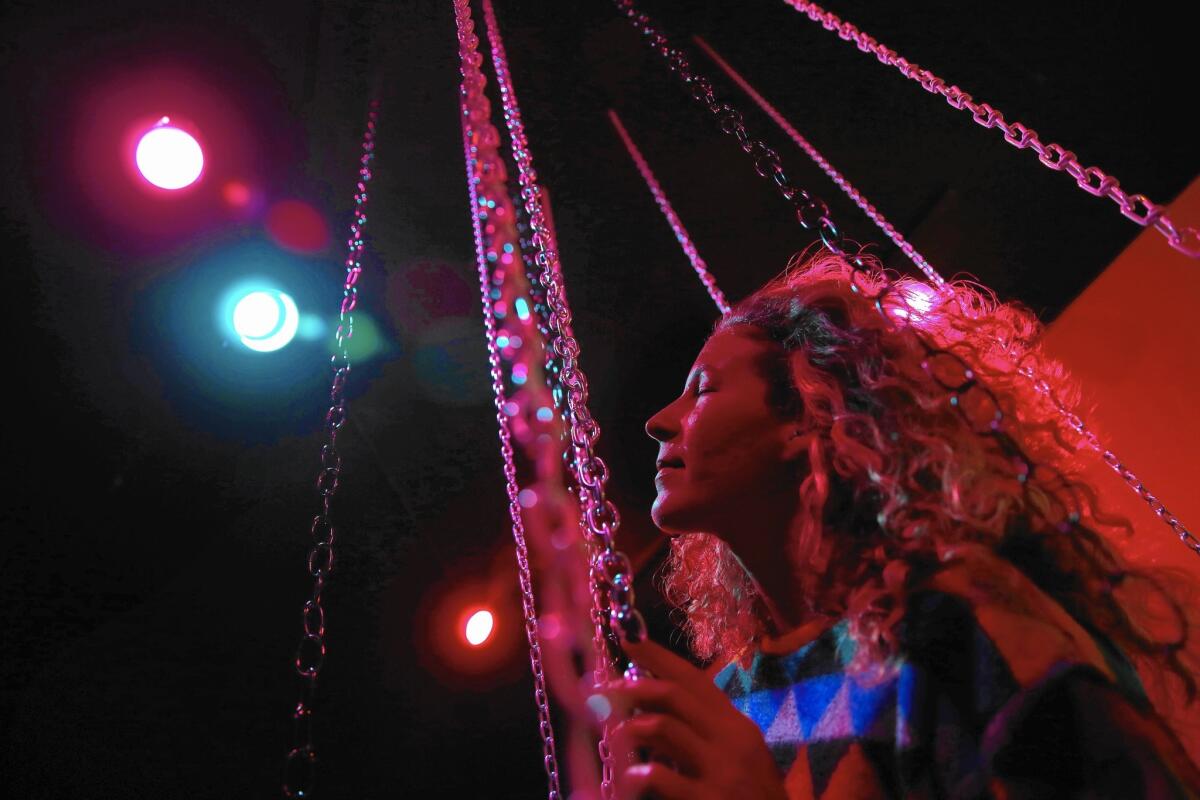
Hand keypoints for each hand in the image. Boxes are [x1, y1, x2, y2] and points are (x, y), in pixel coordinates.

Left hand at [603, 637, 787, 799]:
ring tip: (618, 736)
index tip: (628, 637)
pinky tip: (633, 777)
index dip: (659, 657)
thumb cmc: (750, 795)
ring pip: (667, 727)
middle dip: (635, 686)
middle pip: (676, 695)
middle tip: (605, 689)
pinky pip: (665, 777)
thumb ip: (695, 730)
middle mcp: (732, 740)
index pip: (694, 679)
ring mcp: (722, 770)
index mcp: (736, 725)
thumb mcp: (729, 756)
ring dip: (634, 727)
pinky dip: (642, 773)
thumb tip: (647, 698)